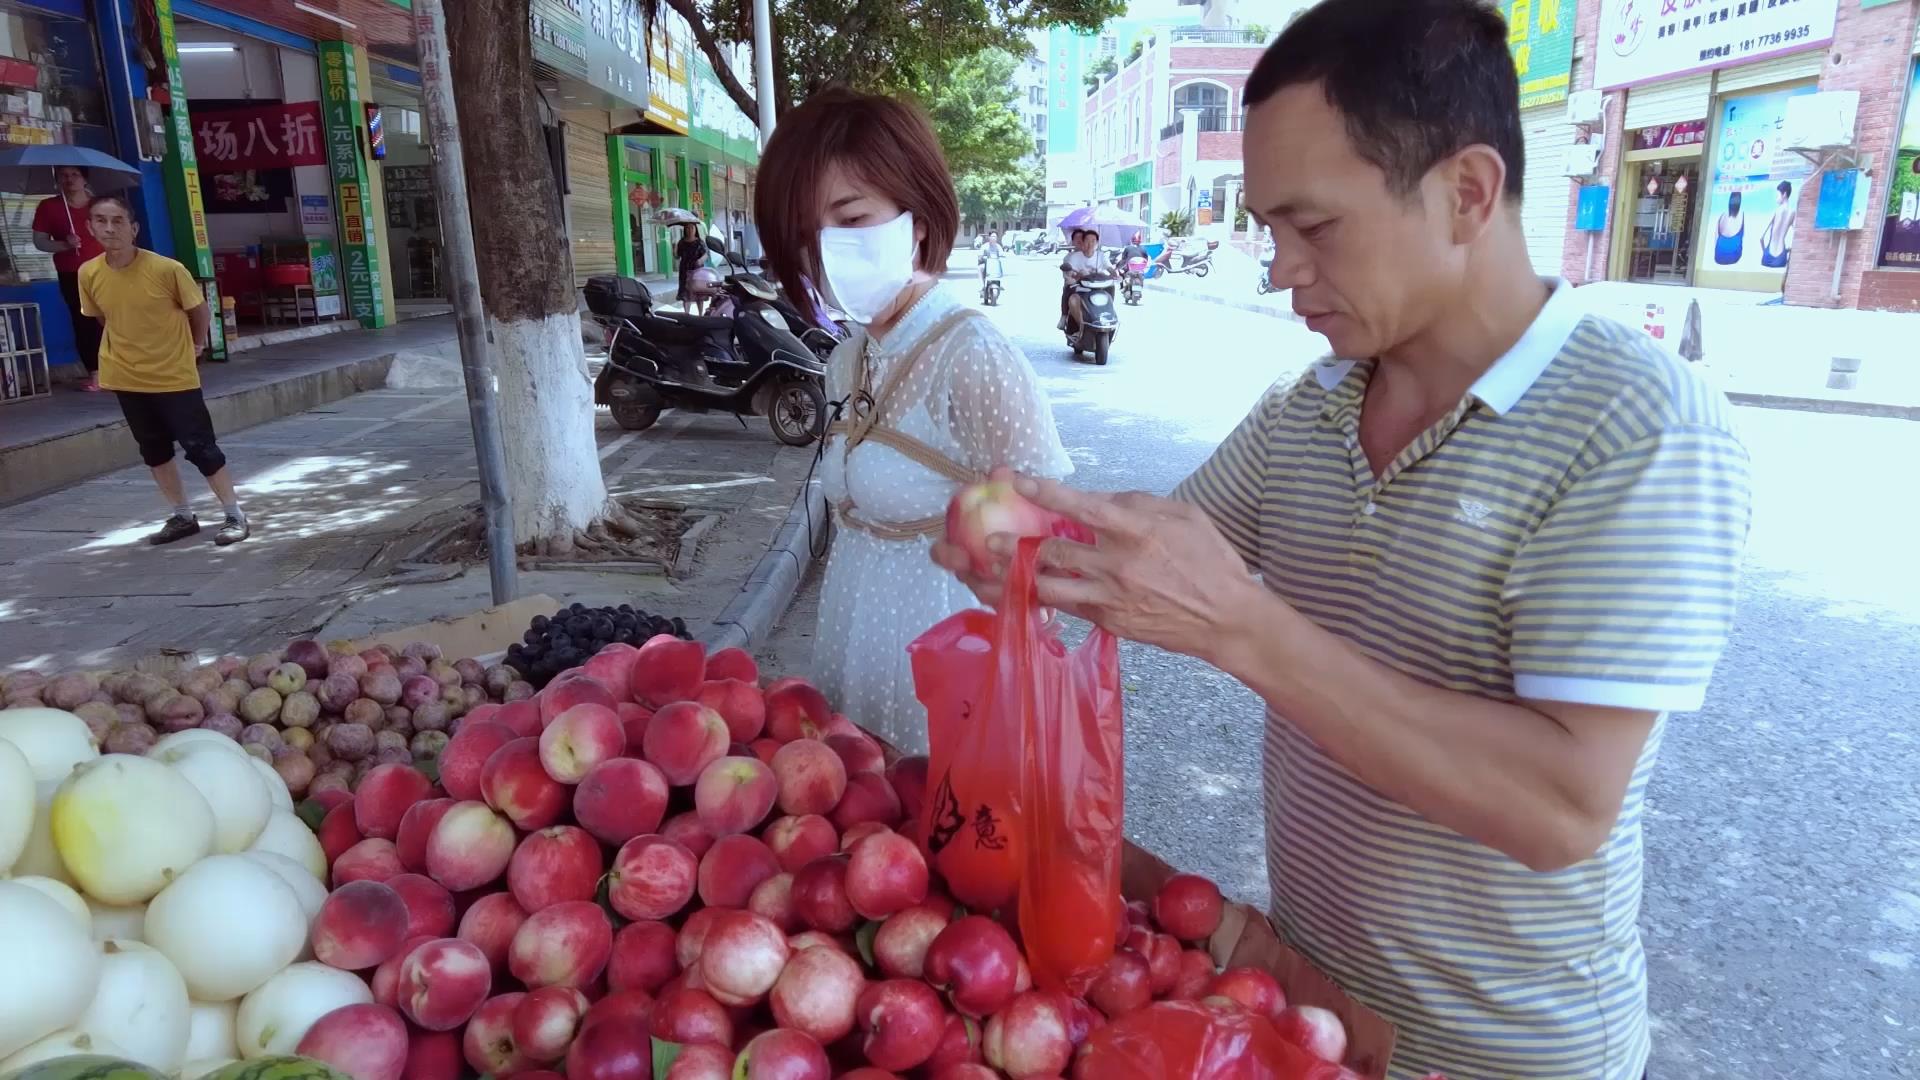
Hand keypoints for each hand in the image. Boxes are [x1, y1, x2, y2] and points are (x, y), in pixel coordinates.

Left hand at [932, 475, 1272, 664]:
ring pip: (1048, 588)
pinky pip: (1065, 609)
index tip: (1017, 480)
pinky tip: (1017, 593)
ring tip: (986, 571)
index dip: (1046, 492)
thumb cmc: (1211, 560)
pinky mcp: (1109, 623)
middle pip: (1052, 553)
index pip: (1083, 507)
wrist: (1227, 620)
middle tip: (987, 539)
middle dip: (1014, 546)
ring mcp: (1111, 598)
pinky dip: (1039, 600)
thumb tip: (1098, 498)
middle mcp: (1118, 565)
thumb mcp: (1183, 515)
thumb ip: (1138, 503)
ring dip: (1014, 579)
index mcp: (1138, 531)